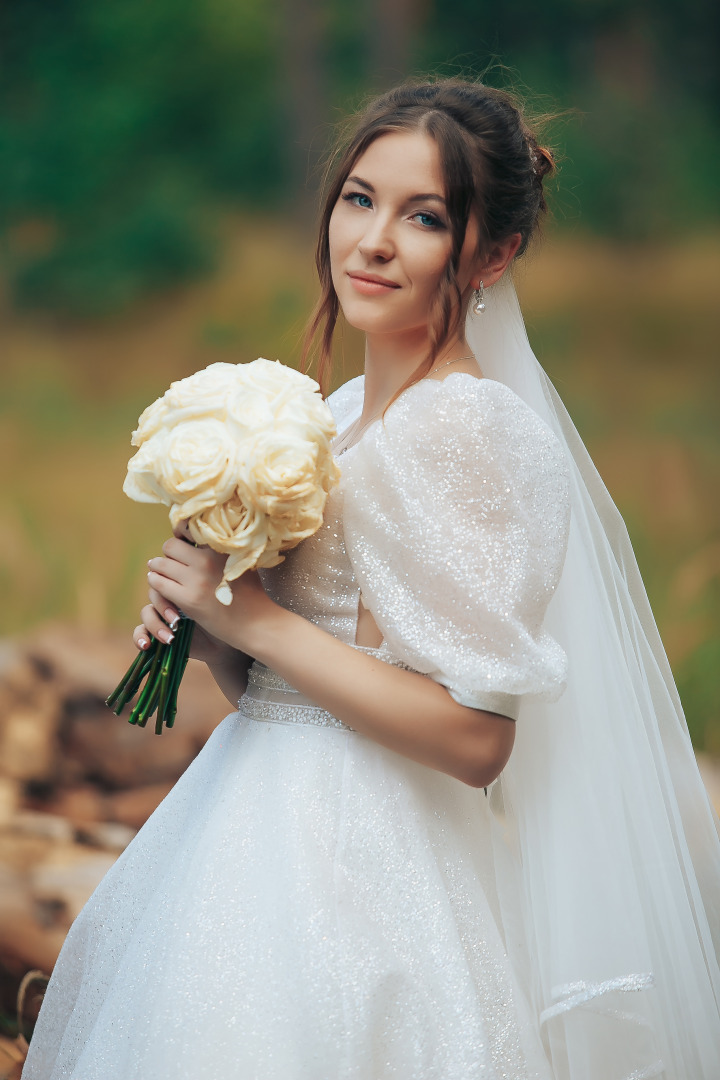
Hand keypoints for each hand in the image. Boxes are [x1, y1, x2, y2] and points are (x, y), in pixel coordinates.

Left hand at [142, 537, 278, 654]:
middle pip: (170, 546)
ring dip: (157, 568)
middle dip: (168, 554)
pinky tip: (160, 585)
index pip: (189, 528)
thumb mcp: (243, 561)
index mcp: (220, 547)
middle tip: (171, 561)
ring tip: (160, 572)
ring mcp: (197, 579)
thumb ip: (224, 549)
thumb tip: (203, 538)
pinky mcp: (189, 599)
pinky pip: (159, 584)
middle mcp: (207, 559)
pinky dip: (156, 583)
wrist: (257, 622)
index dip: (181, 534)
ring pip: (160, 564)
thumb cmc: (253, 592)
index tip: (182, 542)